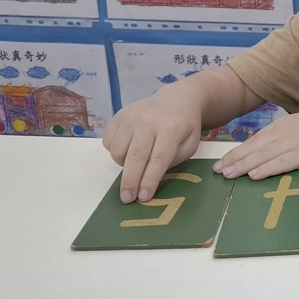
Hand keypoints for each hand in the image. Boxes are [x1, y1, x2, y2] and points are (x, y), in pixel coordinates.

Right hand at [102, 87, 201, 202]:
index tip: (143, 197)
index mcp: (171, 128)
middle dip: (130, 181)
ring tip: (136, 164)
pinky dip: (116, 152)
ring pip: (118, 151)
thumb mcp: (190, 144)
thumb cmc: (185, 127)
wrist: (177, 99)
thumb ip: (172, 162)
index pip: (158, 159)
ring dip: (124, 165)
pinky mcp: (119, 115)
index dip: (150, 180)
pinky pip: (109, 142)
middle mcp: (148, 120)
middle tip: (127, 199)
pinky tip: (129, 148)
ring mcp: (131, 116)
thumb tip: (148, 181)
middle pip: (135, 157)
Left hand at [212, 110, 298, 179]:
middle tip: (217, 171)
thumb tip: (269, 148)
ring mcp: (293, 143)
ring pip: (263, 156)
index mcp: (281, 126)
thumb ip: (284, 135)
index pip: (254, 141)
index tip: (222, 161)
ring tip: (228, 175)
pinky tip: (254, 175)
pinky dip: (266, 169)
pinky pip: (281, 163)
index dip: (237, 152)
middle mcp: (283, 133)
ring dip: (243, 166)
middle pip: (253, 148)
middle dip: (234, 160)